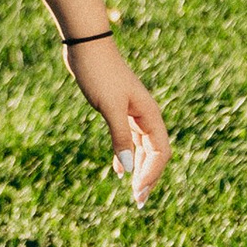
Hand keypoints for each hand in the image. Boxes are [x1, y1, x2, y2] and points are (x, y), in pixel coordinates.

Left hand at [68, 37, 169, 203]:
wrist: (85, 45)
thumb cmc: (99, 73)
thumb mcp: (109, 107)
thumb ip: (119, 137)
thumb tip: (128, 168)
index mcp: (149, 115)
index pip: (160, 151)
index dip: (152, 173)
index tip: (138, 191)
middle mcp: (145, 115)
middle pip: (154, 153)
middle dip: (148, 177)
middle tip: (138, 201)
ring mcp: (132, 113)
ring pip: (142, 148)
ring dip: (138, 168)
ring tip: (132, 191)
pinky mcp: (117, 110)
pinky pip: (128, 139)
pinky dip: (125, 155)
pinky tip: (118, 170)